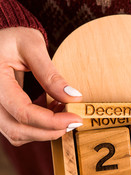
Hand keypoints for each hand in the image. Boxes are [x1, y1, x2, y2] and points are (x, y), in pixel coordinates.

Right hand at [0, 27, 82, 145]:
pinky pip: (17, 129)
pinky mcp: (1, 110)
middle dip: (50, 131)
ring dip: (45, 130)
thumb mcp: (32, 47)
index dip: (52, 121)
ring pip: (17, 134)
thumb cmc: (13, 38)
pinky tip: (52, 112)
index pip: (23, 111)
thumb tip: (73, 97)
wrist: (1, 41)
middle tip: (73, 121)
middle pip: (18, 130)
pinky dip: (38, 127)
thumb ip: (50, 74)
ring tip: (63, 113)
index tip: (76, 119)